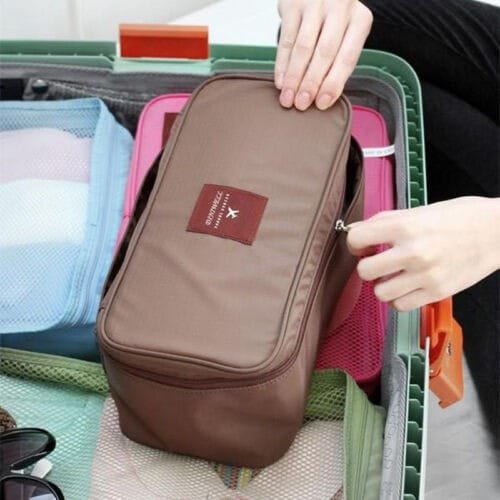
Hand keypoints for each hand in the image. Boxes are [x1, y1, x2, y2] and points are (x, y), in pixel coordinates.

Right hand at [275, 0, 372, 110]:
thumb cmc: (333, 18)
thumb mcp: (346, 33)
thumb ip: (339, 60)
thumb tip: (323, 97)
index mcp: (360, 19)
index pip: (348, 57)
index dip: (334, 83)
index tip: (322, 103)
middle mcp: (340, 8)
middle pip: (325, 52)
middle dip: (312, 83)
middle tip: (302, 104)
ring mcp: (316, 4)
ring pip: (303, 47)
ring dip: (294, 77)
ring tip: (289, 98)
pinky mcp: (293, 4)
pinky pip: (286, 39)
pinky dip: (282, 64)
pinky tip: (281, 81)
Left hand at [347, 197, 499, 310]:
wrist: (498, 231)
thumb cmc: (460, 217)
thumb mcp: (419, 210)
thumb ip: (384, 221)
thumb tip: (356, 230)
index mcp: (404, 226)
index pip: (356, 239)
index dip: (355, 243)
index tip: (364, 246)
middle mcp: (412, 252)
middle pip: (364, 271)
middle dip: (368, 266)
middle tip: (380, 262)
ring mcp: (425, 275)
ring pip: (380, 293)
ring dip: (383, 285)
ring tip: (395, 276)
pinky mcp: (437, 293)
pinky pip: (400, 306)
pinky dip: (400, 298)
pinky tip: (408, 286)